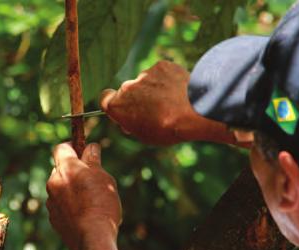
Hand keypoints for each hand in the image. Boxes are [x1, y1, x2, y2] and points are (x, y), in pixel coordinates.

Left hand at [46, 143, 123, 249]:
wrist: (92, 238)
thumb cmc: (101, 204)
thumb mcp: (103, 177)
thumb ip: (93, 160)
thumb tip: (91, 147)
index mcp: (66, 168)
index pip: (61, 148)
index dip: (72, 146)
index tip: (83, 150)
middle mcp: (53, 182)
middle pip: (61, 169)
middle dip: (74, 170)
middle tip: (93, 178)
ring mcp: (51, 202)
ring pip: (61, 188)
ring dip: (72, 189)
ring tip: (91, 199)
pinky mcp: (53, 218)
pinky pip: (60, 205)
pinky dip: (70, 205)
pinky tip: (85, 213)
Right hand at [100, 61, 237, 145]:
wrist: (194, 111)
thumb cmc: (168, 128)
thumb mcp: (144, 136)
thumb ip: (132, 123)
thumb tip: (130, 118)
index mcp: (117, 105)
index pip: (105, 98)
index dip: (113, 103)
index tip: (123, 108)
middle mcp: (127, 86)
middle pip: (128, 91)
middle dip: (137, 98)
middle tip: (155, 110)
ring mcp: (144, 74)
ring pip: (146, 81)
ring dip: (154, 89)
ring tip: (172, 102)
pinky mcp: (161, 65)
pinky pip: (161, 73)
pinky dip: (167, 80)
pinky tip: (179, 91)